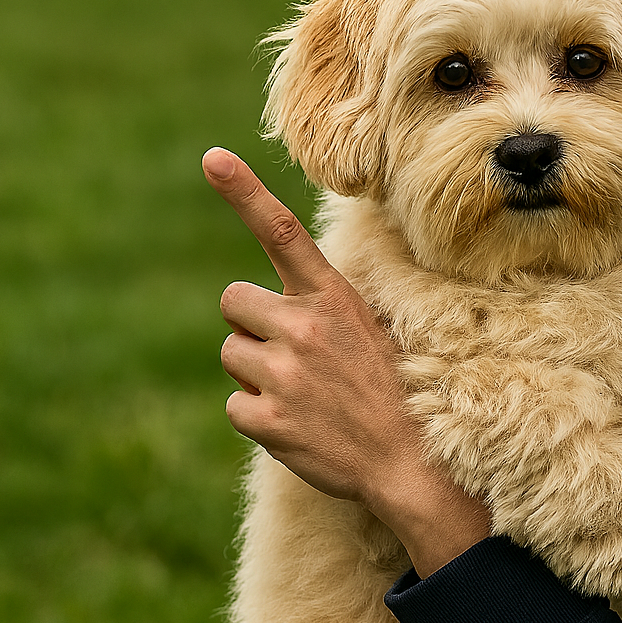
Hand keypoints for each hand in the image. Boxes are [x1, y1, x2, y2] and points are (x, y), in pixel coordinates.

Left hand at [202, 147, 488, 574]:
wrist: (409, 464)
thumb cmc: (389, 393)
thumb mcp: (369, 331)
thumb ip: (320, 308)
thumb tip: (265, 303)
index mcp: (332, 298)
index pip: (280, 233)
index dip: (243, 192)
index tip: (212, 157)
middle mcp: (303, 327)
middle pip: (233, 302)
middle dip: (251, 326)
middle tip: (292, 356)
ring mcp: (282, 374)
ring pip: (230, 354)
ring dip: (254, 373)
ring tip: (303, 395)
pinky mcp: (265, 419)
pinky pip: (234, 406)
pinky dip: (257, 418)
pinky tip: (297, 426)